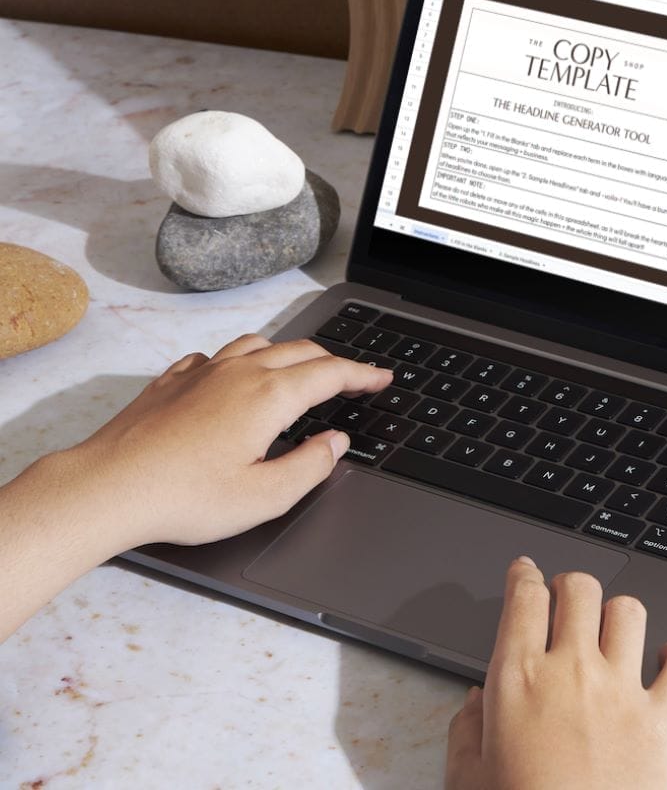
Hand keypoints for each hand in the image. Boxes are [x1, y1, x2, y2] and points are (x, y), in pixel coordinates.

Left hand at [61, 334, 391, 549]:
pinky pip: (218, 355)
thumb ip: (310, 466)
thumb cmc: (183, 497)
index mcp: (269, 396)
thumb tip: (335, 443)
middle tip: (354, 379)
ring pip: (260, 344)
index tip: (382, 377)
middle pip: (301, 351)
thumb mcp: (264, 497)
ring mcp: (204, 372)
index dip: (363, 374)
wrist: (108, 487)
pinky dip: (241, 360)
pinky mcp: (173, 381)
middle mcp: (240, 372)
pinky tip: (235, 379)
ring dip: (289, 354)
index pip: (331, 373)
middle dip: (334, 363)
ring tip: (299, 373)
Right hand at [445, 558, 666, 789]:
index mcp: (517, 679)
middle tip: (566, 600)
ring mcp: (620, 691)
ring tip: (611, 629)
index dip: (524, 574)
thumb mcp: (467, 779)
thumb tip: (472, 703)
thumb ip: (464, 731)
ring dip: (617, 613)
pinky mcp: (661, 721)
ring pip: (629, 611)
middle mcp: (571, 671)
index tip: (525, 572)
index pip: (524, 596)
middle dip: (570, 585)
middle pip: (579, 588)